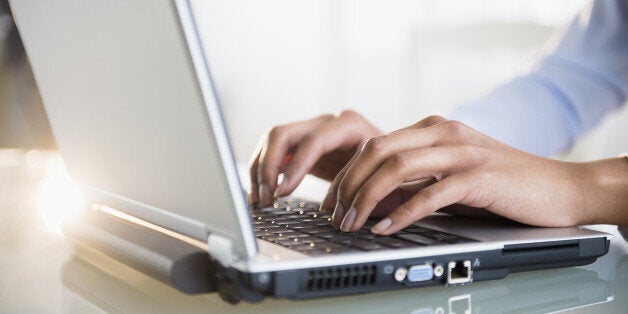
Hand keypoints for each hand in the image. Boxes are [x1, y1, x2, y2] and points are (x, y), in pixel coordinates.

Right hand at [248, 110, 380, 206]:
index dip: (295, 166)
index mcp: (349, 125)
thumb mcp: (380, 175)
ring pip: (272, 141)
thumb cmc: (390, 169)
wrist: (391, 162)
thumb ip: (357, 186)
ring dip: (260, 170)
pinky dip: (263, 172)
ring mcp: (312, 130)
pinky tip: (260, 194)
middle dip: (268, 166)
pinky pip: (274, 153)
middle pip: (283, 134)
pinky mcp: (302, 144)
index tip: (283, 192)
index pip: (313, 141)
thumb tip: (332, 209)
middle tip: (267, 197)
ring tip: (261, 200)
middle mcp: (326, 122)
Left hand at [327, 116, 627, 233]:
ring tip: (352, 224)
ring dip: (367, 198)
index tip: (333, 201)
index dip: (347, 173)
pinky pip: (430, 194)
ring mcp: (462, 152)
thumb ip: (416, 179)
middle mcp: (444, 133)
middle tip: (334, 215)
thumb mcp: (451, 174)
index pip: (375, 144)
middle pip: (378, 151)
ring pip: (397, 168)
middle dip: (348, 185)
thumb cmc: (503, 184)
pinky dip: (402, 213)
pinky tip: (386, 229)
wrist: (560, 186)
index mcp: (434, 128)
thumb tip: (374, 198)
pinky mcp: (479, 177)